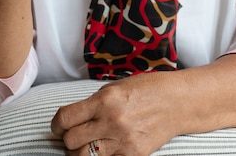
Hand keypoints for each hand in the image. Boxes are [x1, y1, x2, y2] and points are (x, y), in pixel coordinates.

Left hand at [51, 74, 181, 155]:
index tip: (59, 126)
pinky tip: (108, 147)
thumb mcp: (117, 87)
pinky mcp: (134, 155)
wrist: (179, 102)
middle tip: (76, 133)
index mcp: (106, 99)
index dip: (56, 124)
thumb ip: (94, 102)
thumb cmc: (148, 89)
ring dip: (81, 151)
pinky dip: (103, 155)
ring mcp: (124, 140)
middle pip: (71, 140)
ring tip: (89, 143)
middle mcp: (112, 120)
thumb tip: (73, 118)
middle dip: (68, 137)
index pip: (65, 119)